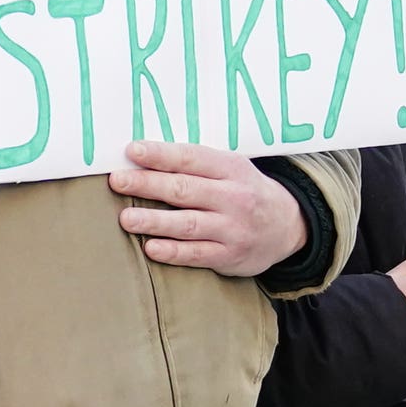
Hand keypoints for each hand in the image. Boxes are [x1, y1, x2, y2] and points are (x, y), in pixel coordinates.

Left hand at [111, 141, 306, 276]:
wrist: (288, 226)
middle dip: (148, 184)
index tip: (132, 151)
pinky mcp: (229, 255)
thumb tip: (143, 156)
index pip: (191, 158)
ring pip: (188, 224)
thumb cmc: (244, 191)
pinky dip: (173, 252)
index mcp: (231, 168)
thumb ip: (195, 164)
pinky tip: (150, 248)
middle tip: (118, 181)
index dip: (161, 154)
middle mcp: (234, 197)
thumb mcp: (230, 168)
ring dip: (155, 221)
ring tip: (126, 219)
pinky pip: (197, 254)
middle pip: (185, 189)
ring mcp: (232, 228)